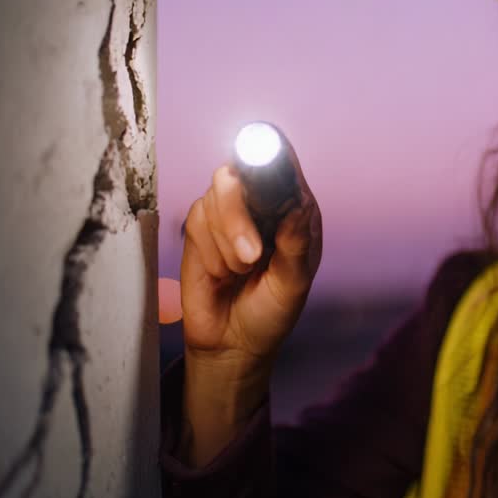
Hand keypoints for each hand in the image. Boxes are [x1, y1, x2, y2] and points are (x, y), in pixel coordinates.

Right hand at [180, 147, 321, 378]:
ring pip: (216, 198)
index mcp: (292, 206)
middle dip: (239, 216)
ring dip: (227, 244)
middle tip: (253, 257)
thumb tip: (299, 207)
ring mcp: (227, 213)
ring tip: (241, 271)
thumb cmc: (272, 311)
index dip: (269, 154)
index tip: (260, 159)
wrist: (234, 344)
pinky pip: (198, 222)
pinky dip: (211, 254)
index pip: (281, 161)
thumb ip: (296, 244)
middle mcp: (259, 202)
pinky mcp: (199, 229)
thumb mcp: (294, 283)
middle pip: (239, 171)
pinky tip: (222, 273)